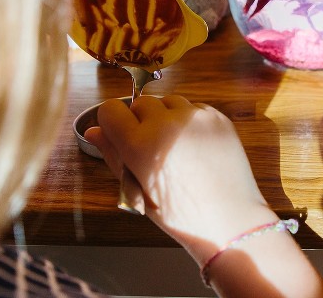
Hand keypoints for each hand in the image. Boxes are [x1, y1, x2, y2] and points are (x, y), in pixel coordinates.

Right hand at [84, 95, 276, 262]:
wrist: (228, 220)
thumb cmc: (180, 213)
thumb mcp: (137, 190)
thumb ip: (113, 155)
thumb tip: (93, 131)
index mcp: (140, 144)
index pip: (110, 110)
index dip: (112, 123)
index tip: (119, 135)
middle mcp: (166, 124)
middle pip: (140, 103)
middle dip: (140, 120)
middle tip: (151, 148)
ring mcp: (195, 118)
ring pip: (168, 102)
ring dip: (166, 117)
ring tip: (175, 148)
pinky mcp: (217, 117)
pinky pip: (193, 108)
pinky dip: (189, 121)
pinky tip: (194, 147)